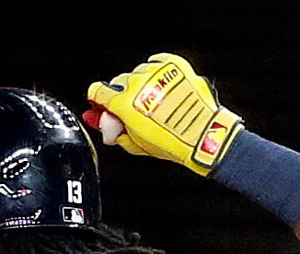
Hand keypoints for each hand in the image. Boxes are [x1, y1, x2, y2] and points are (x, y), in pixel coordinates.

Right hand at [84, 54, 242, 174]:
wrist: (202, 133)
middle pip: (119, 82)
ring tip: (153, 102)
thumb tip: (109, 126)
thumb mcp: (136, 145)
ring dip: (141, 85)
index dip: (98, 101)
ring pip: (139, 72)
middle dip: (122, 96)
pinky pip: (158, 62)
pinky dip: (157, 73)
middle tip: (133, 112)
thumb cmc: (172, 142)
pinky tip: (161, 86)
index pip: (98, 91)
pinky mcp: (174, 64)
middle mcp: (138, 82)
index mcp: (124, 102)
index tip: (101, 106)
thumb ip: (117, 132)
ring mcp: (157, 72)